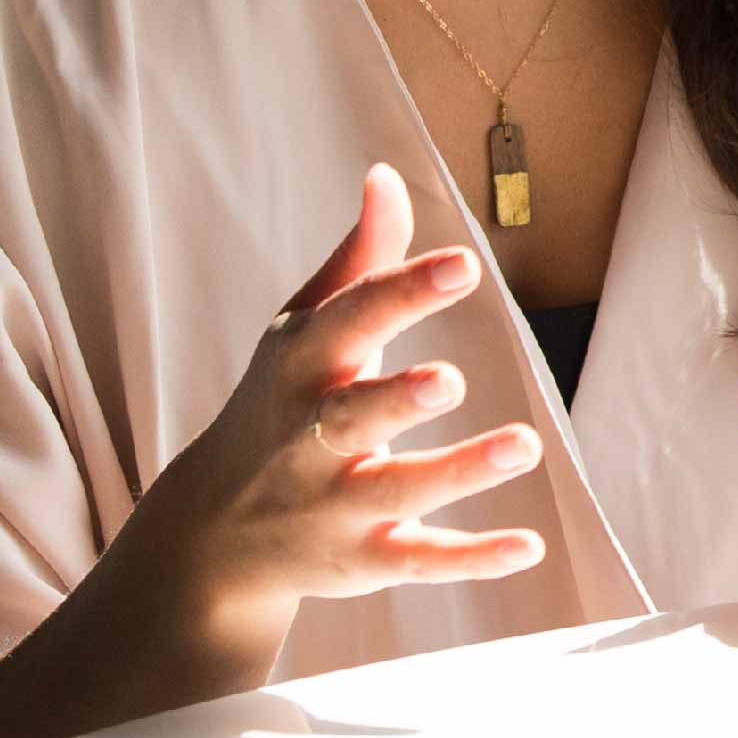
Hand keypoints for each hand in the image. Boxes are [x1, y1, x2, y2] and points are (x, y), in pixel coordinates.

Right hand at [111, 163, 548, 657]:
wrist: (208, 534)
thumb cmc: (276, 405)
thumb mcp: (302, 330)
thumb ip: (358, 259)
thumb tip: (388, 175)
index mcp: (302, 368)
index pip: (351, 322)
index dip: (403, 292)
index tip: (463, 264)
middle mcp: (310, 439)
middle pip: (354, 416)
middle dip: (398, 398)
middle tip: (450, 379)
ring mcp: (334, 506)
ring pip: (397, 490)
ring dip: (458, 471)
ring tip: (525, 444)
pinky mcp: (361, 561)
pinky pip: (417, 562)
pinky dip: (471, 558)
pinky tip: (530, 546)